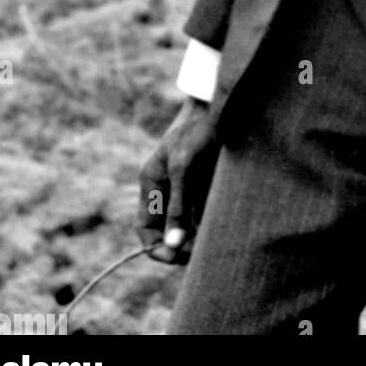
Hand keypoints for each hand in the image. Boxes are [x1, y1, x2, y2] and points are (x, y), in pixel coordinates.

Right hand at [137, 97, 219, 263]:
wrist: (219, 107)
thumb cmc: (197, 131)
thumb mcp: (184, 167)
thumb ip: (178, 205)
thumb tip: (173, 243)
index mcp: (151, 183)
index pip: (145, 229)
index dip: (157, 248)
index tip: (176, 258)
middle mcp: (165, 188)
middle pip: (166, 230)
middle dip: (180, 245)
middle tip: (200, 252)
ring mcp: (184, 186)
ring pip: (186, 224)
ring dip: (197, 235)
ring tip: (212, 239)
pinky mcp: (203, 183)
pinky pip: (201, 212)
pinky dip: (208, 221)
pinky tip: (220, 223)